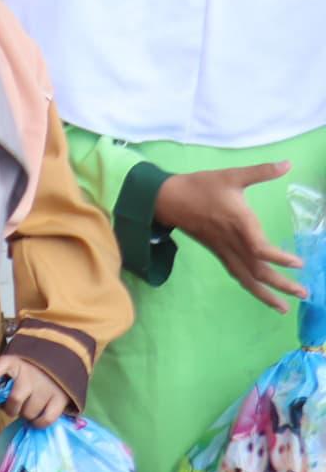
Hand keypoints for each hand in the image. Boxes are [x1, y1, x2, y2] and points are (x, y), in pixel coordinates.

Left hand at [0, 351, 71, 426]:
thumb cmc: (23, 378)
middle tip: (14, 406)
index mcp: (13, 363)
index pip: (2, 364)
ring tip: (27, 408)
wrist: (53, 369)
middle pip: (15, 400)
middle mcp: (31, 374)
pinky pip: (47, 419)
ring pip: (30, 412)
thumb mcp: (7, 381)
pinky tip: (36, 418)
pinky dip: (38, 423)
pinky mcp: (60, 398)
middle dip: (11, 408)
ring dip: (25, 415)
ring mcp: (47, 386)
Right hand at [158, 162, 303, 309]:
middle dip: (280, 285)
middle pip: (257, 270)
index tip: (298, 263)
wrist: (167, 199)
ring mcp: (224, 250)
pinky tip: (260, 292)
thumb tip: (288, 164)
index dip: (279, 258)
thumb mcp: (231, 176)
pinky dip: (250, 286)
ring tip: (283, 307)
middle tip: (304, 294)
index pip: (260, 248)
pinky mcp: (218, 252)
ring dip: (265, 294)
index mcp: (238, 223)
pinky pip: (236, 274)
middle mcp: (232, 242)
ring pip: (246, 277)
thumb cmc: (200, 186)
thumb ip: (261, 171)